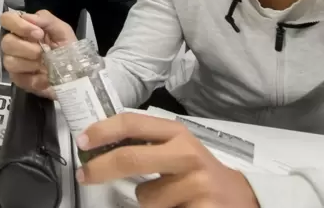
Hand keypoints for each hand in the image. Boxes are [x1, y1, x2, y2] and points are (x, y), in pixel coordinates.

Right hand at [0, 10, 75, 98]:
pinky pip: (18, 78)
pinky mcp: (18, 80)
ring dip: (29, 63)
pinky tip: (45, 77)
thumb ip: (45, 19)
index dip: (18, 25)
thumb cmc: (67, 48)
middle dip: (26, 47)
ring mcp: (14, 63)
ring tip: (43, 65)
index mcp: (23, 28)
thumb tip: (27, 18)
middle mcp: (15, 44)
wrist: (77, 73)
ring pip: (9, 61)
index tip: (39, 34)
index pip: (6, 19)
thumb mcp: (62, 29)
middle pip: (5, 42)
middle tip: (42, 51)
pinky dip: (35, 78)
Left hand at [78, 113, 259, 207]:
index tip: (82, 141)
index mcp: (177, 133)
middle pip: (130, 158)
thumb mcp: (175, 149)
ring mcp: (196, 184)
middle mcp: (187, 154)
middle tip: (84, 175)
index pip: (132, 123)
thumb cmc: (196, 173)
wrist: (241, 199)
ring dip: (149, 202)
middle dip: (100, 168)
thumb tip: (96, 146)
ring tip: (171, 199)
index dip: (103, 131)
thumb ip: (144, 144)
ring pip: (144, 197)